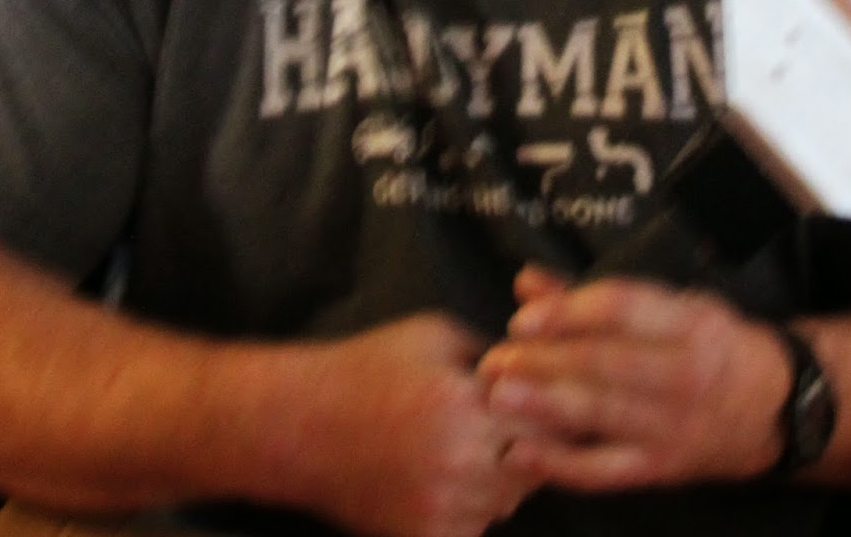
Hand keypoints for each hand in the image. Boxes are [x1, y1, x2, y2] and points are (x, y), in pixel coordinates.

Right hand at [281, 312, 543, 536]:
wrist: (297, 424)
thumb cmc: (367, 368)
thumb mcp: (436, 334)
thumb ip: (497, 349)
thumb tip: (546, 359)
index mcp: (465, 402)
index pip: (549, 415)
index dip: (553, 403)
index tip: (544, 393)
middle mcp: (461, 460)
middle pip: (540, 461)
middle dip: (536, 439)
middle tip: (512, 419)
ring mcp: (444, 506)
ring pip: (513, 498)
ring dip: (509, 475)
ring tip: (478, 444)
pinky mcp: (427, 536)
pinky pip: (479, 525)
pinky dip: (476, 505)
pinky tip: (451, 475)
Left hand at [475, 267, 790, 491]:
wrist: (772, 407)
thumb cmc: (711, 346)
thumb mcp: (672, 306)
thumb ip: (592, 297)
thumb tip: (526, 283)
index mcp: (688, 323)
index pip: (624, 310)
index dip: (569, 313)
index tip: (523, 319)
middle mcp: (683, 374)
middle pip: (605, 365)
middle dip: (544, 362)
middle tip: (494, 360)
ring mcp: (671, 426)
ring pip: (600, 415)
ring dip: (542, 406)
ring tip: (497, 396)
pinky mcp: (659, 468)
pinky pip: (604, 470)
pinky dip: (559, 464)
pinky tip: (519, 452)